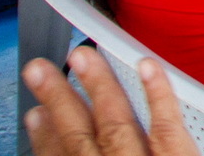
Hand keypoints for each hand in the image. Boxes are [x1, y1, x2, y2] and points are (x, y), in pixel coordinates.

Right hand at [24, 48, 200, 155]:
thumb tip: (65, 147)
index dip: (45, 136)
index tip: (35, 115)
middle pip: (80, 135)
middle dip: (58, 99)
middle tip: (39, 69)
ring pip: (116, 121)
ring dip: (97, 86)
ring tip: (81, 56)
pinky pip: (168, 124)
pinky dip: (157, 92)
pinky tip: (147, 65)